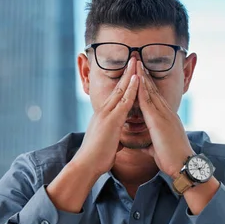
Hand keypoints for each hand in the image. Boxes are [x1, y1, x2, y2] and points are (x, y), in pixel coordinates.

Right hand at [71, 58, 139, 175]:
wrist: (87, 165)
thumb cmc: (97, 158)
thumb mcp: (107, 144)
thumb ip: (113, 138)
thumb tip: (117, 141)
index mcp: (104, 116)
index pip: (117, 95)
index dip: (125, 83)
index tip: (132, 71)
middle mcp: (104, 111)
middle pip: (118, 87)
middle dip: (127, 72)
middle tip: (134, 58)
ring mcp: (107, 114)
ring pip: (121, 90)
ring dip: (130, 75)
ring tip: (137, 61)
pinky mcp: (111, 120)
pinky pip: (124, 101)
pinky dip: (131, 89)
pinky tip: (137, 79)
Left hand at [136, 61, 194, 177]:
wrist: (183, 165)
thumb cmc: (172, 160)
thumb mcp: (158, 150)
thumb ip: (151, 145)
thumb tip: (146, 147)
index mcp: (166, 119)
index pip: (155, 98)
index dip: (147, 86)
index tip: (140, 75)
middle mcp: (166, 113)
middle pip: (153, 90)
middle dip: (144, 75)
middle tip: (137, 60)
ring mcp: (164, 115)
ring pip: (151, 92)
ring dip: (142, 77)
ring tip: (136, 63)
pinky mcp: (159, 120)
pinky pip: (148, 101)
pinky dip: (142, 89)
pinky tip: (137, 79)